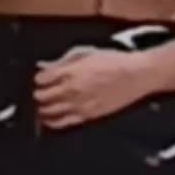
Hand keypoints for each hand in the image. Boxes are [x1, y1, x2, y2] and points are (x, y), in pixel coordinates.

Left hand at [35, 47, 150, 129]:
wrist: (136, 75)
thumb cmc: (115, 61)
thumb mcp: (86, 52)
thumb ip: (63, 61)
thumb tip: (46, 66)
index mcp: (70, 72)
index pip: (41, 79)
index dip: (39, 79)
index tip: (41, 79)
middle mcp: (71, 89)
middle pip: (41, 96)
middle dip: (38, 93)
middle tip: (40, 92)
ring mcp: (78, 104)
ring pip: (49, 111)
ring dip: (42, 108)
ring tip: (41, 106)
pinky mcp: (87, 116)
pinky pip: (62, 122)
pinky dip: (52, 121)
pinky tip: (48, 120)